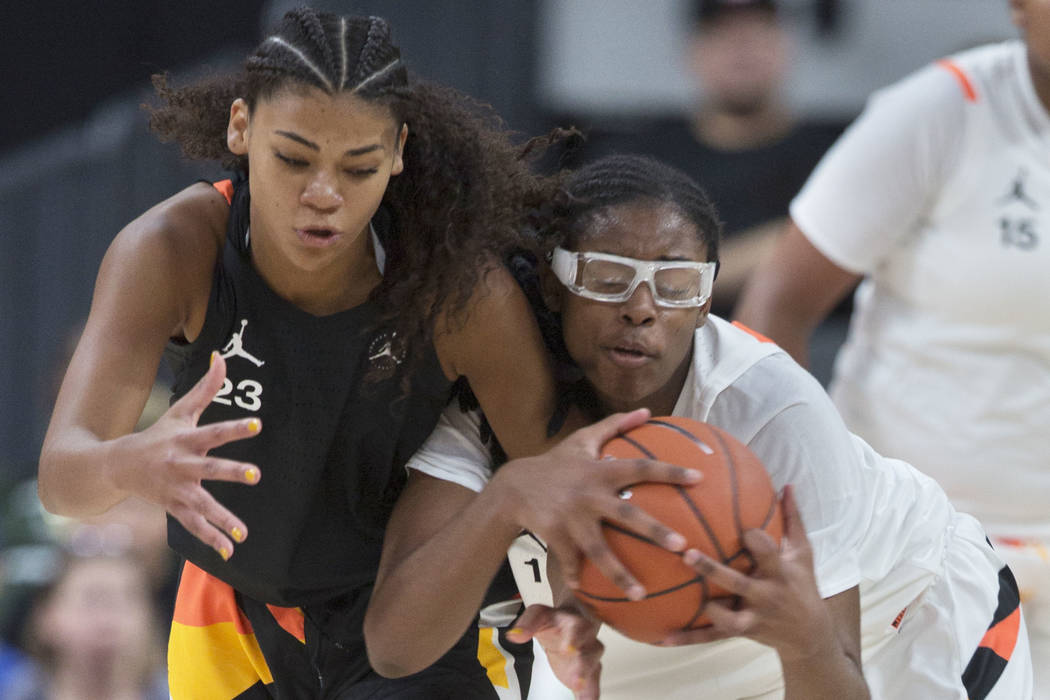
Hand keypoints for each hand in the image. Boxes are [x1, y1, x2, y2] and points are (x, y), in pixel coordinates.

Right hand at [108, 352, 260, 559]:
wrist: (118, 465)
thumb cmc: (159, 434)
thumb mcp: (181, 410)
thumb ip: (206, 388)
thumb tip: (222, 356)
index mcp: (187, 440)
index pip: (215, 431)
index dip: (236, 427)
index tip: (258, 424)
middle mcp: (183, 465)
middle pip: (211, 469)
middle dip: (233, 472)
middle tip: (256, 475)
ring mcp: (178, 489)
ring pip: (203, 505)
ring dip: (223, 518)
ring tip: (244, 533)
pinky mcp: (175, 507)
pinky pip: (194, 526)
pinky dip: (211, 538)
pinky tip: (230, 550)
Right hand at [491, 409, 702, 598]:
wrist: (514, 486)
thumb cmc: (557, 463)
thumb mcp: (583, 439)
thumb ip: (615, 425)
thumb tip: (646, 410)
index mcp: (601, 471)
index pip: (642, 468)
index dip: (670, 472)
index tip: (699, 479)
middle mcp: (589, 495)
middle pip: (627, 515)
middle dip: (655, 531)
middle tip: (682, 547)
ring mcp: (572, 518)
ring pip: (599, 550)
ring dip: (620, 574)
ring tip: (641, 594)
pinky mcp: (555, 535)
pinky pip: (571, 561)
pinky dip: (577, 576)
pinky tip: (588, 592)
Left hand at [507, 604, 602, 699]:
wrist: (571, 621)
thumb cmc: (555, 621)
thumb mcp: (538, 615)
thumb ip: (526, 624)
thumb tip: (514, 636)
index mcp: (572, 621)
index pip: (576, 626)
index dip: (574, 637)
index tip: (568, 650)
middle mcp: (585, 638)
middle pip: (591, 649)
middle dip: (584, 665)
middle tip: (576, 680)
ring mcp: (589, 654)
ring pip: (594, 665)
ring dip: (586, 678)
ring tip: (577, 688)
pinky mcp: (589, 670)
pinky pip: (594, 682)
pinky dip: (590, 692)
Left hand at [660, 485, 831, 656]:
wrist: (809, 634)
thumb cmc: (801, 583)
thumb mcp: (802, 552)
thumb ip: (792, 518)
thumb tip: (787, 483)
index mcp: (779, 572)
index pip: (767, 553)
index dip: (754, 539)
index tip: (738, 526)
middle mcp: (765, 595)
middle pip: (737, 583)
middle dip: (713, 570)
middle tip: (687, 553)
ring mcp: (752, 617)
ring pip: (725, 616)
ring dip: (702, 607)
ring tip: (674, 591)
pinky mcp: (740, 632)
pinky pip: (710, 637)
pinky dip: (687, 639)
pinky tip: (662, 637)